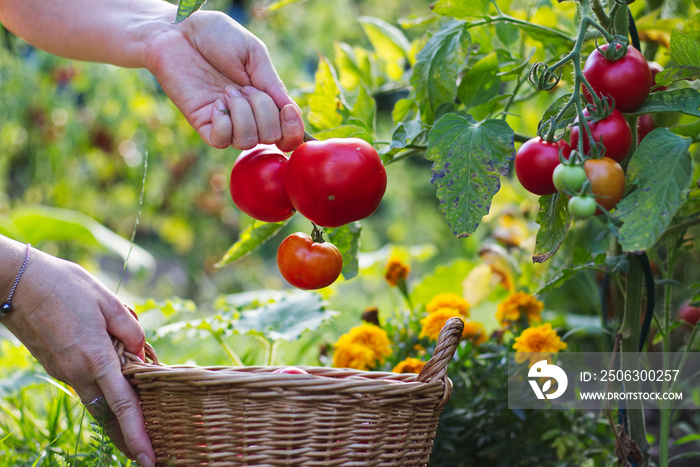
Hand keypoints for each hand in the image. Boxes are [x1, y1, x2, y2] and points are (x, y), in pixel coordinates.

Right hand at [0, 242, 154, 466]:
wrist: (18, 282)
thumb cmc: (65, 286)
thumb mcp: (108, 301)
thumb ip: (131, 330)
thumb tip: (143, 352)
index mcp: (96, 357)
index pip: (123, 405)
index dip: (138, 434)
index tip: (149, 459)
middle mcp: (78, 372)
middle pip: (108, 415)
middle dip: (127, 438)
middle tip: (147, 457)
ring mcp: (64, 371)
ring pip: (96, 403)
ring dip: (116, 420)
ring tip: (137, 433)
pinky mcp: (56, 366)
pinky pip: (85, 387)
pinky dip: (103, 397)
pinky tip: (117, 394)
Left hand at [144, 10, 303, 151]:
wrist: (178, 30)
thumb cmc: (215, 35)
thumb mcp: (253, 53)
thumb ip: (272, 83)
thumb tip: (292, 111)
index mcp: (265, 99)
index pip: (288, 133)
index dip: (294, 129)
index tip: (287, 110)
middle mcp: (248, 115)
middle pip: (271, 137)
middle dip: (264, 110)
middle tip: (244, 86)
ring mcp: (226, 121)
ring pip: (247, 141)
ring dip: (243, 113)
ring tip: (227, 90)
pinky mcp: (203, 123)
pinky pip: (221, 141)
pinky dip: (224, 122)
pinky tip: (216, 103)